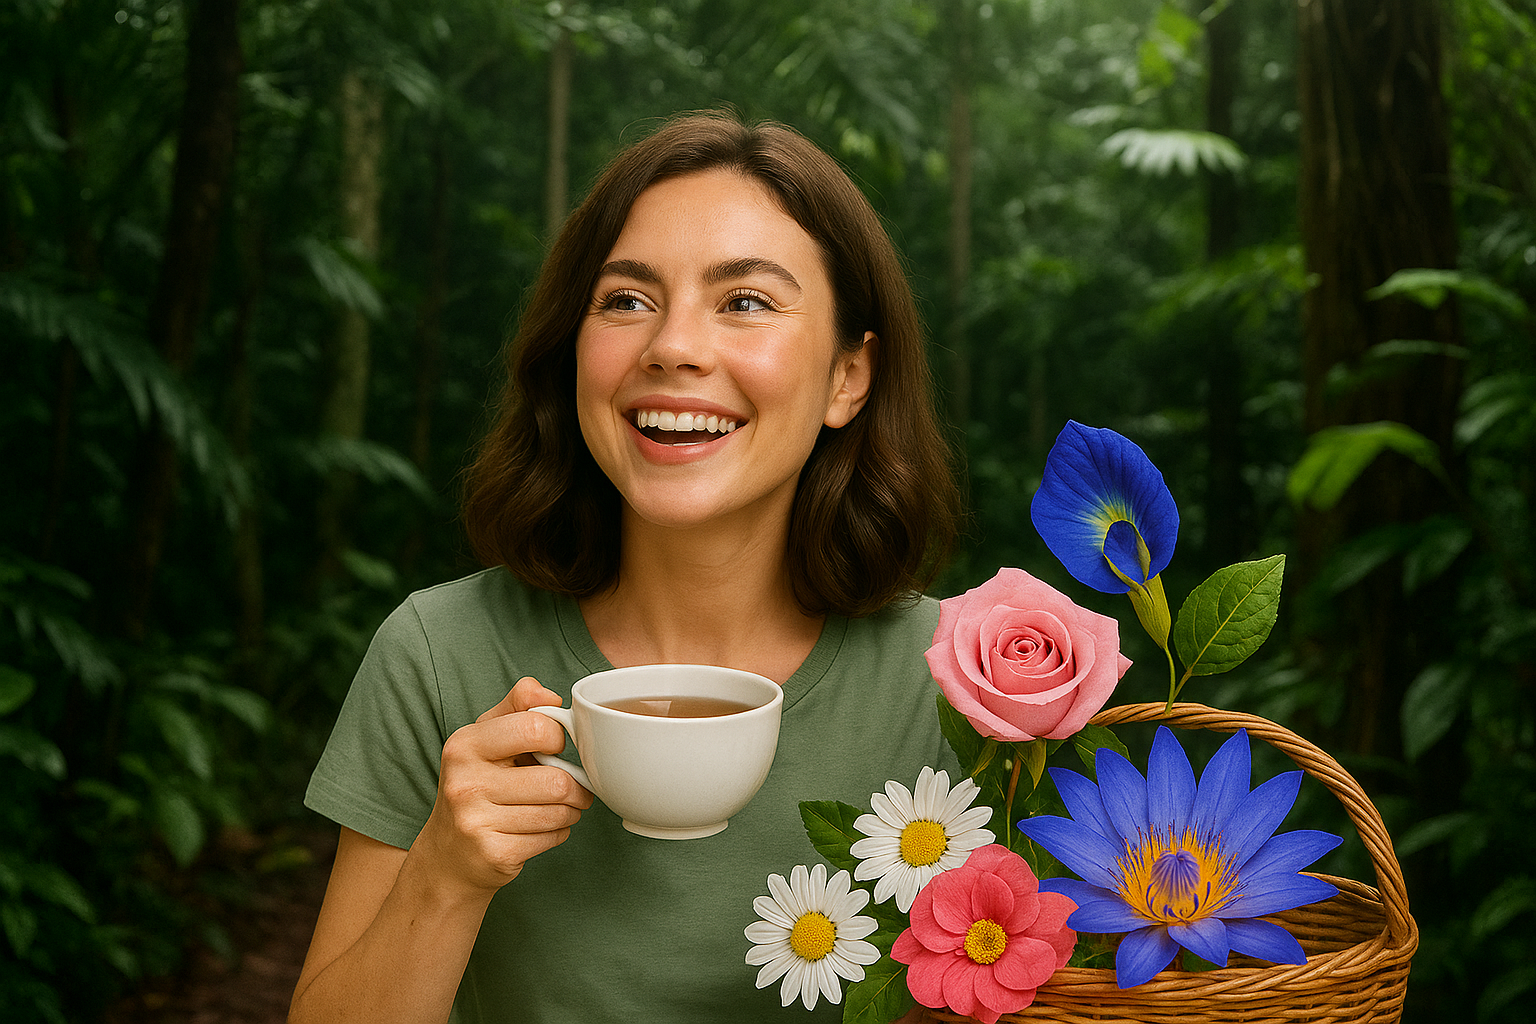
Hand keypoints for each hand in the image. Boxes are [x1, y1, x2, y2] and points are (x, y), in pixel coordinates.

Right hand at [412, 677, 593, 896]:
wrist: (448, 854)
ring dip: (570, 810)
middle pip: (556, 781)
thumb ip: (518, 706)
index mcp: (464, 745)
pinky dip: (557, 832)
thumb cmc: (476, 786)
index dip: (557, 737)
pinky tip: (539, 829)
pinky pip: (553, 837)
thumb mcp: (485, 738)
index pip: (536, 728)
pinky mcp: (494, 853)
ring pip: (559, 811)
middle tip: (570, 786)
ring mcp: (476, 821)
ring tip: (556, 807)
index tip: (554, 747)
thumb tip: (552, 696)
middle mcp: (465, 782)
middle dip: (575, 786)